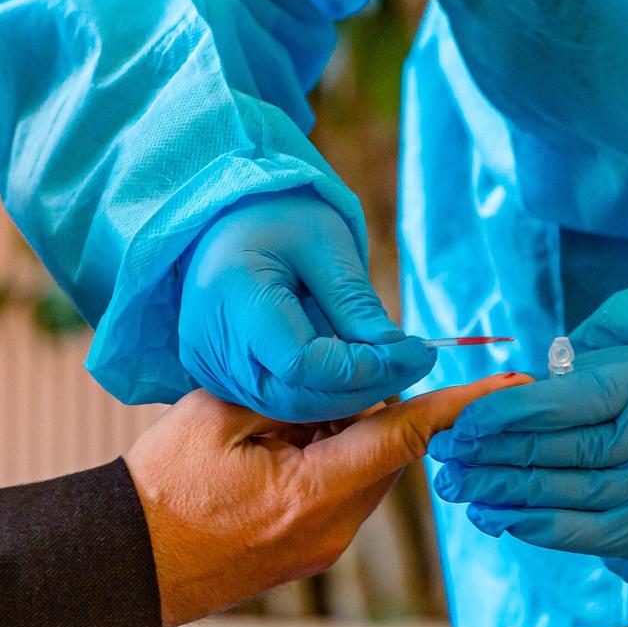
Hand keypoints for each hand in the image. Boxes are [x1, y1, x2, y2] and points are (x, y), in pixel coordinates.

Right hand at [127, 373, 527, 626]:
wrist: (119, 569)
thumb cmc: (157, 491)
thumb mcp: (217, 416)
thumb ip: (294, 391)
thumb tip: (348, 377)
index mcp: (313, 494)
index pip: (407, 437)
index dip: (460, 405)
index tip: (511, 386)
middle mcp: (332, 530)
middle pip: (387, 450)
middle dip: (361, 406)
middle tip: (303, 385)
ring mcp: (322, 548)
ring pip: (364, 470)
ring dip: (337, 434)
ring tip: (267, 427)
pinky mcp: (309, 554)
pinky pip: (340, 492)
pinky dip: (322, 460)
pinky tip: (268, 452)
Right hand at [179, 193, 435, 421]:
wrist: (228, 222)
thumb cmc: (278, 219)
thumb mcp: (324, 244)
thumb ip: (355, 303)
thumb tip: (397, 354)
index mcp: (233, 297)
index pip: (304, 363)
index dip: (365, 367)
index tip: (417, 351)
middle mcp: (210, 343)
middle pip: (297, 395)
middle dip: (364, 387)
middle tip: (413, 364)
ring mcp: (211, 366)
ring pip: (290, 406)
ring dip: (348, 396)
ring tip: (392, 367)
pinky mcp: (220, 377)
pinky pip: (278, 400)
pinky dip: (323, 394)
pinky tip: (357, 373)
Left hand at [429, 345, 627, 566]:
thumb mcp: (610, 367)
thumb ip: (554, 385)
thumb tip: (481, 413)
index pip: (562, 405)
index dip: (503, 415)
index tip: (459, 424)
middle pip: (557, 452)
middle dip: (490, 455)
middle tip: (444, 457)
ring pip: (562, 494)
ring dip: (501, 494)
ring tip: (458, 488)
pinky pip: (580, 533)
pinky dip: (533, 526)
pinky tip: (496, 518)